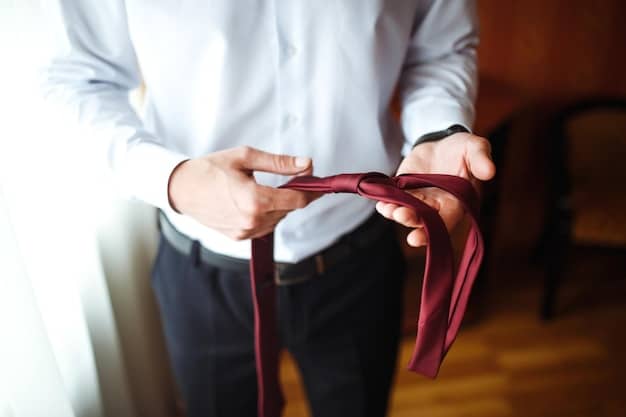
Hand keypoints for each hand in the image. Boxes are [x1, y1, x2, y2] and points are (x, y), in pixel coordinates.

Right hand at [168, 146, 318, 239]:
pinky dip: (265, 214)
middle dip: (292, 195)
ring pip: (277, 219)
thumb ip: (279, 163)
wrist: (181, 188)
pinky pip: (263, 226)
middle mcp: (252, 220)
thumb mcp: (245, 158)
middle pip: (288, 209)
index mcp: (255, 200)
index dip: (312, 191)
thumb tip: (306, 164)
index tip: (320, 185)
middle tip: (290, 179)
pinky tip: (253, 201)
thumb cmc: (209, 169)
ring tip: (262, 189)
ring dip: (278, 205)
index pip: (296, 200)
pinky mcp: (238, 237)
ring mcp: (245, 231)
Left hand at [376, 132, 495, 246]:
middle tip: (401, 215)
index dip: (431, 232)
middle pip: (422, 221)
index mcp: (457, 203)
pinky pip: (393, 199)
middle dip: (410, 220)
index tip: (416, 238)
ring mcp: (418, 200)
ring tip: (387, 209)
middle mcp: (436, 206)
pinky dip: (385, 202)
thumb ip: (481, 160)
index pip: (445, 223)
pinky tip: (379, 201)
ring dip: (395, 213)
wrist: (442, 141)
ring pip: (405, 212)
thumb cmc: (463, 149)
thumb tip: (490, 171)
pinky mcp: (403, 189)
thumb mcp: (475, 148)